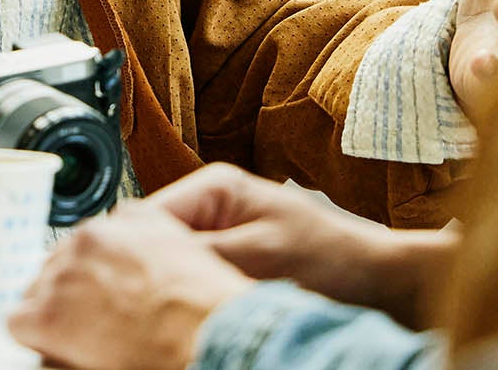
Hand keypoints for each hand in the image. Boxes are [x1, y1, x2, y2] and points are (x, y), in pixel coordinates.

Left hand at [8, 202, 253, 369]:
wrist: (210, 333)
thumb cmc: (213, 307)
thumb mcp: (190, 250)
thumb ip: (151, 239)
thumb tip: (131, 241)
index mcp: (129, 218)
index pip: (91, 241)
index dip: (95, 276)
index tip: (105, 295)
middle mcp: (91, 238)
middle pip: (61, 265)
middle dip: (72, 293)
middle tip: (95, 323)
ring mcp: (66, 274)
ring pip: (40, 292)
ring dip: (57, 314)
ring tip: (86, 339)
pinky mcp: (49, 313)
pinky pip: (20, 324)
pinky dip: (37, 339)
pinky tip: (62, 349)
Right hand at [148, 164, 451, 325]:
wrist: (377, 281)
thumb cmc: (334, 257)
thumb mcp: (259, 254)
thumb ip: (200, 250)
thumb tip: (144, 255)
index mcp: (214, 186)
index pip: (145, 213)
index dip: (128, 248)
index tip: (120, 281)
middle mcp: (209, 206)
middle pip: (149, 237)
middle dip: (145, 267)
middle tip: (141, 301)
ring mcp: (216, 234)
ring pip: (165, 260)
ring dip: (166, 283)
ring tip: (168, 308)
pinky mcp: (225, 262)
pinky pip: (187, 278)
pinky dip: (185, 295)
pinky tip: (189, 312)